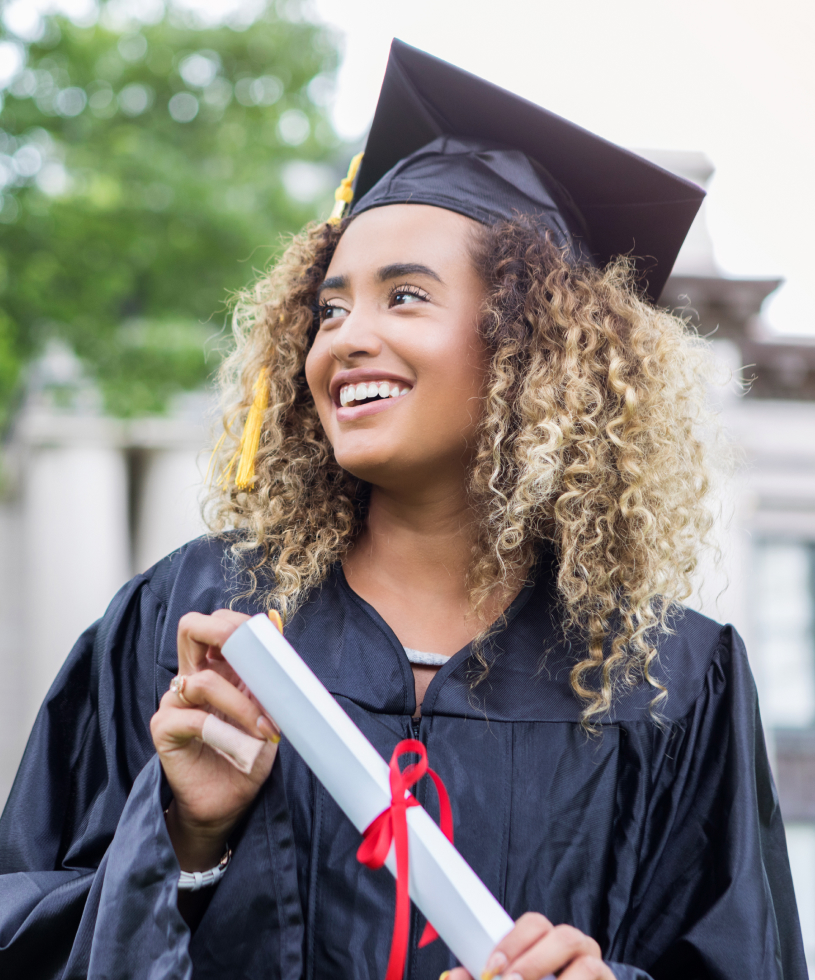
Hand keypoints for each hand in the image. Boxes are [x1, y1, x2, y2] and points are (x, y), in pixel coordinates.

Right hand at [150, 609, 280, 870]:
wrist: (229, 803)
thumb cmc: (249, 752)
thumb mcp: (267, 707)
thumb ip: (267, 671)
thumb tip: (276, 620)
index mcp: (216, 666)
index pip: (216, 623)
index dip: (239, 623)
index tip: (271, 640)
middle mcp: (191, 677)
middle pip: (190, 627)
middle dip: (222, 632)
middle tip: (251, 658)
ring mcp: (174, 702)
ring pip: (202, 682)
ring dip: (241, 705)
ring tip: (266, 730)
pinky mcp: (164, 729)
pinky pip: (191, 718)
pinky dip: (222, 731)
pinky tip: (240, 745)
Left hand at [446, 912, 614, 979]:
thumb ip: (482, 979)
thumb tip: (454, 977)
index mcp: (549, 946)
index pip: (536, 924)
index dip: (514, 942)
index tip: (490, 967)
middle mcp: (578, 955)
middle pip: (564, 936)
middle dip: (534, 961)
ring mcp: (598, 973)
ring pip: (587, 964)